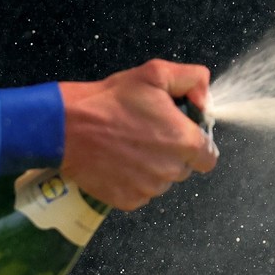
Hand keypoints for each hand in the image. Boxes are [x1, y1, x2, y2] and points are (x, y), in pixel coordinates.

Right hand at [58, 59, 217, 209]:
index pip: (208, 157)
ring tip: (126, 145)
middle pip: (183, 168)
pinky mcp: (128, 200)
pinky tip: (117, 161)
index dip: (195, 144)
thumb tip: (205, 95)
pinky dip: (131, 180)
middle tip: (145, 133)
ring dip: (151, 167)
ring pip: (161, 181)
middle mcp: (170, 169)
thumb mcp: (154, 74)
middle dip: (170, 153)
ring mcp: (149, 188)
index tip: (178, 134)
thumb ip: (192, 79)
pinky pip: (140, 192)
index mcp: (183, 141)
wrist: (67, 128)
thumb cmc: (108, 102)